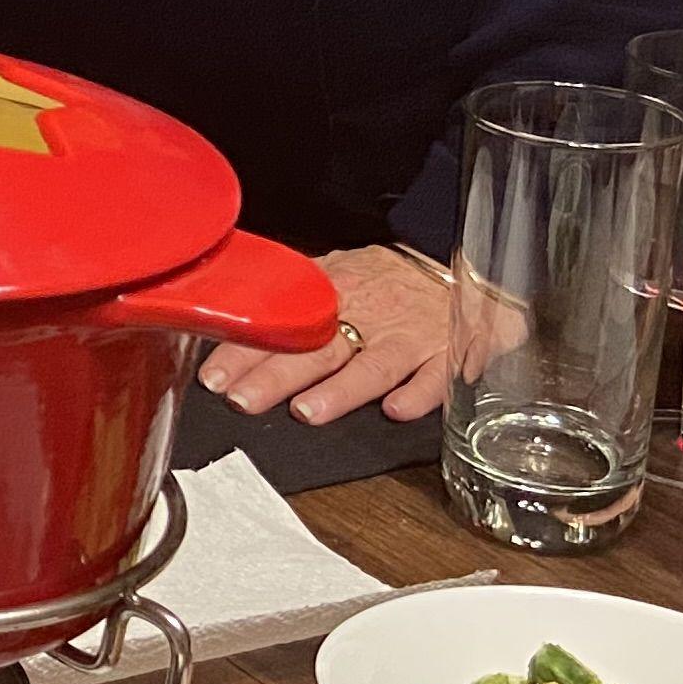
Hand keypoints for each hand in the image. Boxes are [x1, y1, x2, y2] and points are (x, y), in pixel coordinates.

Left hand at [196, 242, 454, 427]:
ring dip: (341, 389)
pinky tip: (396, 410)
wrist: (467, 272)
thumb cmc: (394, 280)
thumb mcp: (342, 272)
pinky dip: (418, 394)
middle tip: (244, 399)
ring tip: (307, 411)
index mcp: (339, 290)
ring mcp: (412, 336)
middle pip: (320, 347)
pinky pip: (436, 377)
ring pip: (374, 364)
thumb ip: (299, 297)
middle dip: (278, 374)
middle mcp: (372, 314)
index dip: (247, 349)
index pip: (285, 320)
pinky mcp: (449, 355)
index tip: (215, 376)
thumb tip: (238, 313)